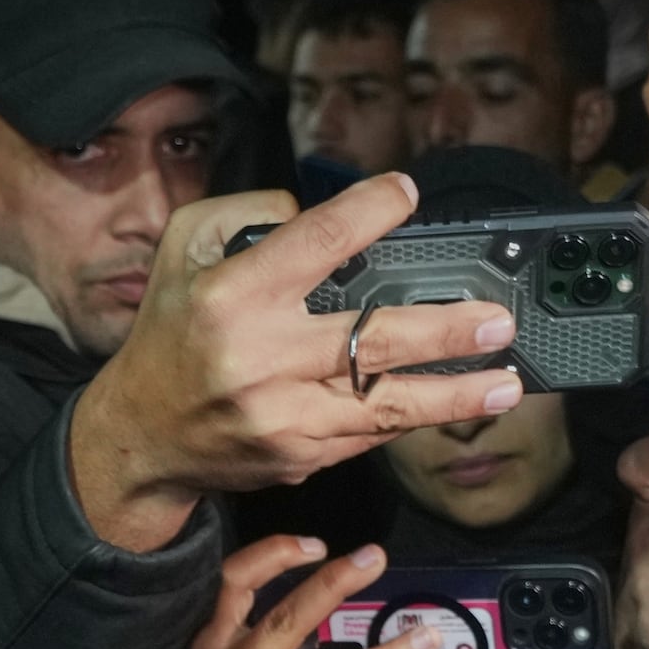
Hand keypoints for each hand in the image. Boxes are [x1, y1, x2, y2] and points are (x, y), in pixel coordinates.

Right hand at [69, 174, 525, 552]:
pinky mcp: (299, 455)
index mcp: (232, 296)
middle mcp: (260, 357)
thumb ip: (248, 215)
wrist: (142, 436)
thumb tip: (325, 214)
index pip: (316, 241)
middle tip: (496, 320)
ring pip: (388, 403)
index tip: (406, 193)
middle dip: (446, 330)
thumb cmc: (172, 335)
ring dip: (455, 394)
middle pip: (374, 338)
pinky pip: (371, 433)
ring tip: (507, 382)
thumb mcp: (184, 251)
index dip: (369, 212)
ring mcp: (283, 415)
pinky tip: (454, 403)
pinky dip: (414, 416)